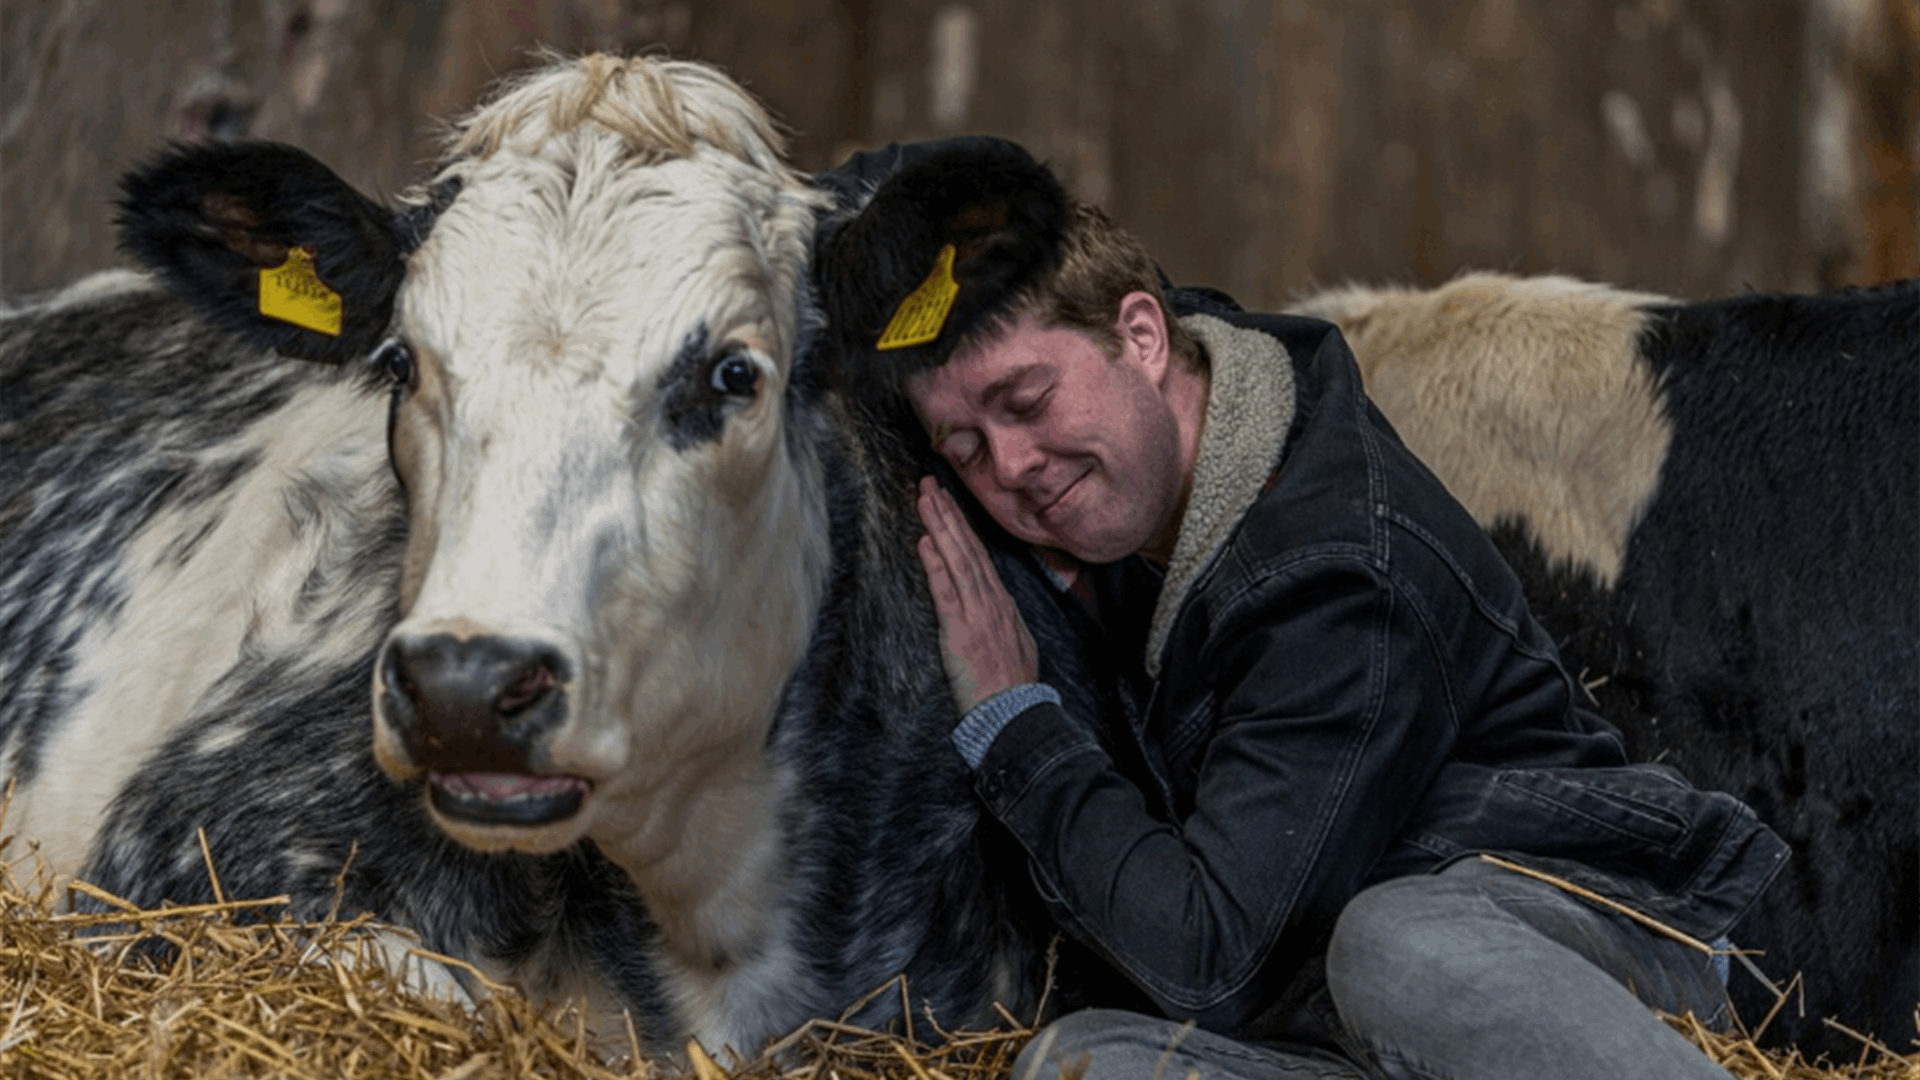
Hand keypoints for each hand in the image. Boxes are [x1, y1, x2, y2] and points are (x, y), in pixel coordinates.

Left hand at [915, 475, 1039, 711]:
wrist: (1013, 712)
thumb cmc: (1012, 685)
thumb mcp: (1016, 643)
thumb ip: (1001, 618)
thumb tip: (993, 601)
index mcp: (1002, 603)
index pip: (978, 555)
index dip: (961, 527)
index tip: (947, 503)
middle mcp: (991, 601)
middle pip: (968, 548)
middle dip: (948, 514)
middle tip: (930, 484)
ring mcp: (977, 612)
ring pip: (957, 560)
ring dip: (940, 527)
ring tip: (925, 499)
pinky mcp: (961, 629)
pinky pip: (946, 590)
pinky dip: (935, 564)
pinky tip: (924, 541)